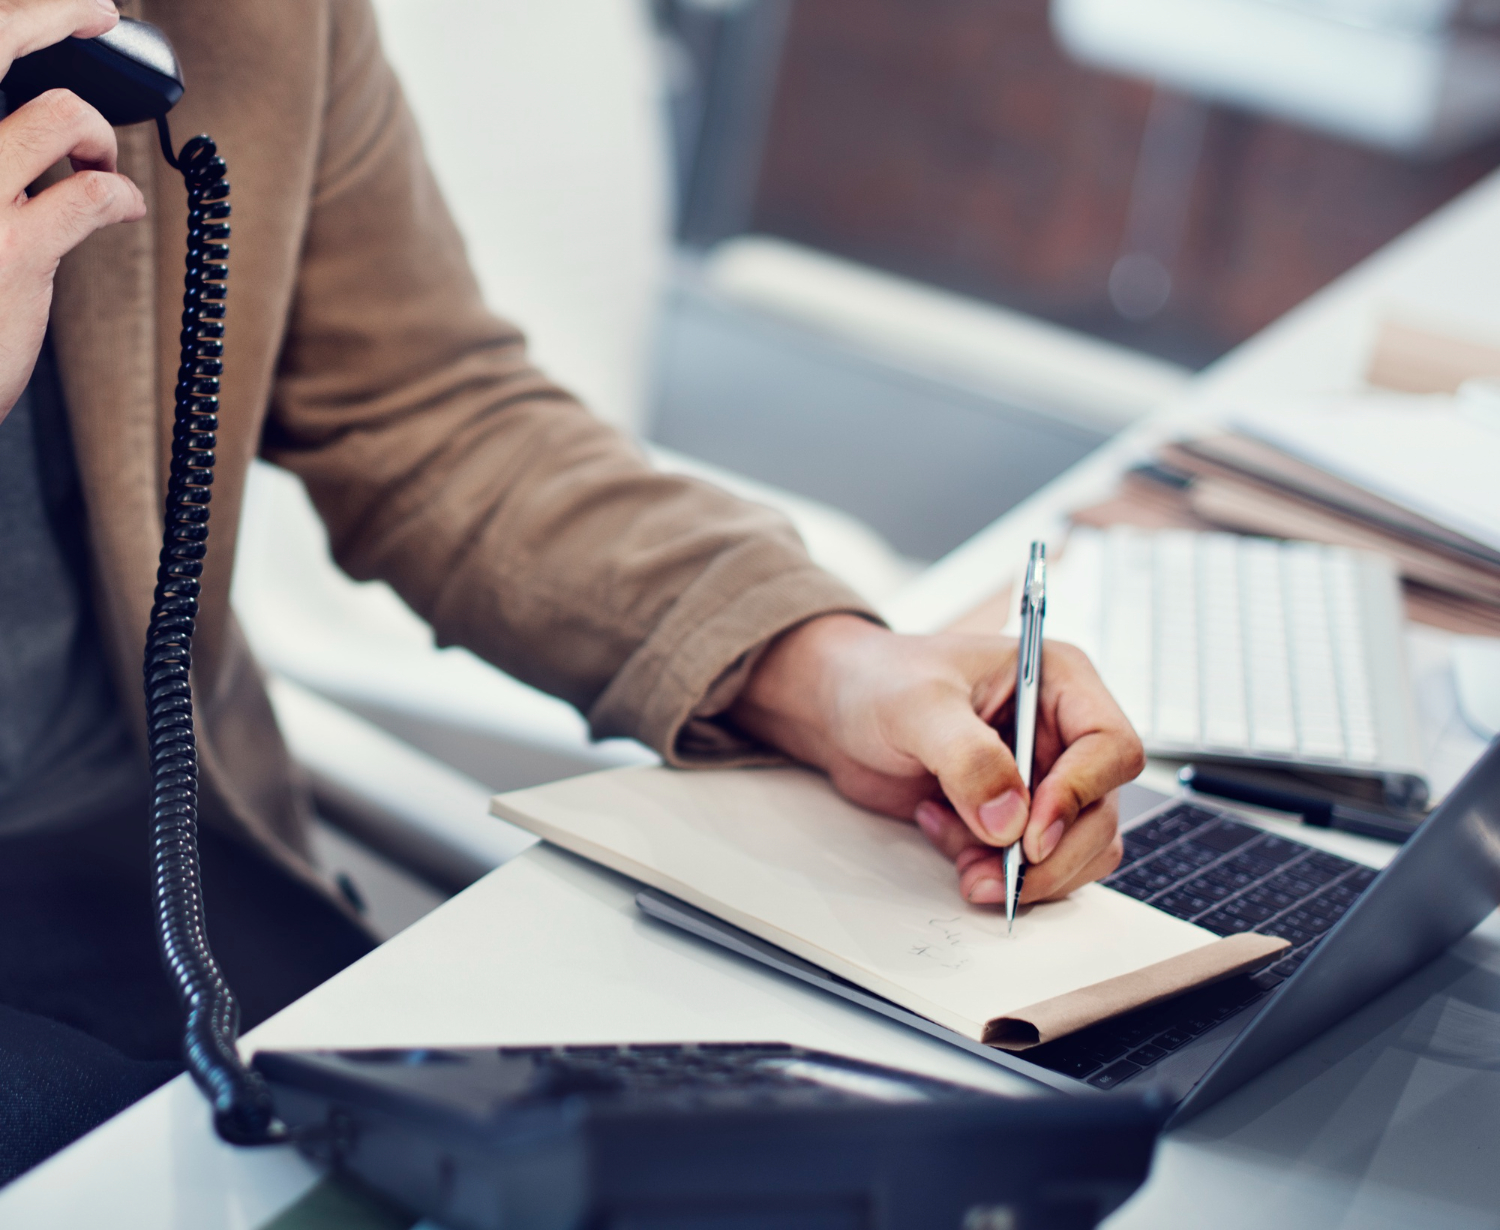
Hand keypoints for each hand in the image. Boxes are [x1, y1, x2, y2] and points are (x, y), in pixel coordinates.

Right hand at [0, 0, 145, 422]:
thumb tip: (42, 126)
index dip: (15, 11)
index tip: (61, 2)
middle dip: (52, 11)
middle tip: (95, 10)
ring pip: (58, 114)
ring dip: (93, 136)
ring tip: (94, 163)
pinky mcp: (14, 250)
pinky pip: (93, 193)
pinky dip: (119, 194)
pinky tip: (120, 206)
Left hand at [730, 614, 1145, 904]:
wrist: (839, 710)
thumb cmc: (879, 681)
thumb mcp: (918, 707)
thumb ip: (967, 757)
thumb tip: (1011, 821)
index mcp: (1059, 681)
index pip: (1111, 747)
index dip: (1080, 794)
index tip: (1030, 835)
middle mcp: (1063, 732)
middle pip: (1101, 812)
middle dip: (1051, 857)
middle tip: (994, 877)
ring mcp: (1044, 778)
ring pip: (1077, 850)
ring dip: (1024, 874)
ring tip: (962, 862)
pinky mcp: (1016, 817)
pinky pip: (1034, 865)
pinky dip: (994, 870)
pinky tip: (942, 834)